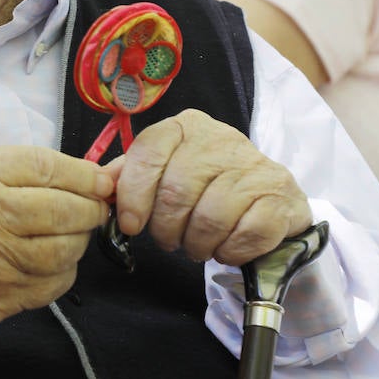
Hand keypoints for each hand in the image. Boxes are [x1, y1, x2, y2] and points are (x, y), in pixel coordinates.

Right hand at [0, 146, 111, 329]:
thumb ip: (25, 168)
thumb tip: (90, 176)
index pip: (46, 167)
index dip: (84, 175)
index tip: (100, 181)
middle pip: (62, 209)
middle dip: (90, 208)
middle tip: (95, 208)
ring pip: (65, 249)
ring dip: (80, 240)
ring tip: (74, 232)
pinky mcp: (2, 296)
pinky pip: (55, 283)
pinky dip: (65, 270)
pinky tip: (54, 260)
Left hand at [103, 109, 310, 265]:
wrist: (269, 196)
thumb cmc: (207, 183)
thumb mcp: (165, 169)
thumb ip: (131, 173)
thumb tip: (98, 184)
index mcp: (185, 127)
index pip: (149, 152)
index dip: (133, 193)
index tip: (131, 224)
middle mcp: (220, 138)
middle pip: (176, 190)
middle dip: (165, 227)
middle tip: (168, 239)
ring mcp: (254, 166)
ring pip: (210, 216)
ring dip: (197, 243)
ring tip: (196, 245)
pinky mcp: (280, 196)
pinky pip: (246, 234)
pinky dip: (229, 251)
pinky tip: (225, 248)